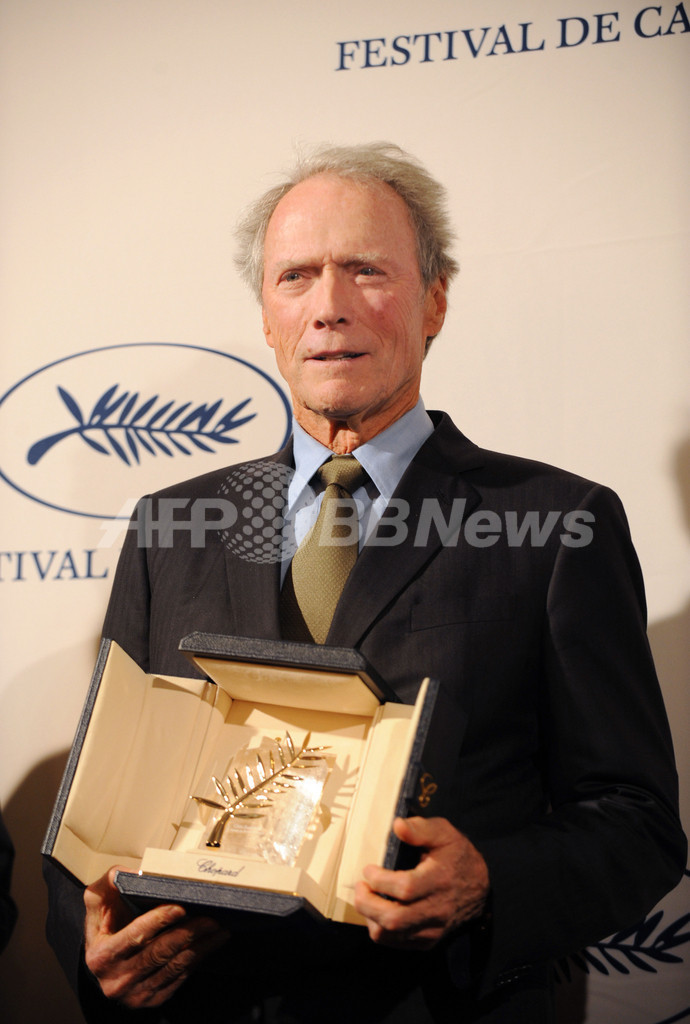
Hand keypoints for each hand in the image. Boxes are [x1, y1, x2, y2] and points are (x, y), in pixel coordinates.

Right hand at [84, 866, 229, 1007]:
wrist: (104, 959)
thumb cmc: (105, 923)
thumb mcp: (98, 900)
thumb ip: (110, 882)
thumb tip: (134, 873)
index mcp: (101, 956)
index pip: (134, 936)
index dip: (158, 921)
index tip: (180, 907)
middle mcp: (117, 979)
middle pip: (159, 952)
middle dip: (189, 933)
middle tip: (211, 918)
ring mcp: (135, 993)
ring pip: (174, 967)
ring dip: (201, 947)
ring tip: (218, 930)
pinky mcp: (152, 998)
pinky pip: (180, 978)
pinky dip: (197, 959)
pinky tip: (209, 944)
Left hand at [354, 817, 488, 948]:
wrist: (480, 887)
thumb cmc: (457, 856)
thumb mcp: (444, 833)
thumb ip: (420, 829)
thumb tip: (397, 825)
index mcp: (439, 880)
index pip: (404, 888)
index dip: (380, 880)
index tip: (369, 870)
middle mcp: (436, 909)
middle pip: (393, 918)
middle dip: (367, 903)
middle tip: (360, 886)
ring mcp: (432, 929)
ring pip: (391, 934)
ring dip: (370, 917)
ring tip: (367, 898)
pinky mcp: (428, 941)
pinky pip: (397, 943)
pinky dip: (380, 929)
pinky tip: (378, 911)